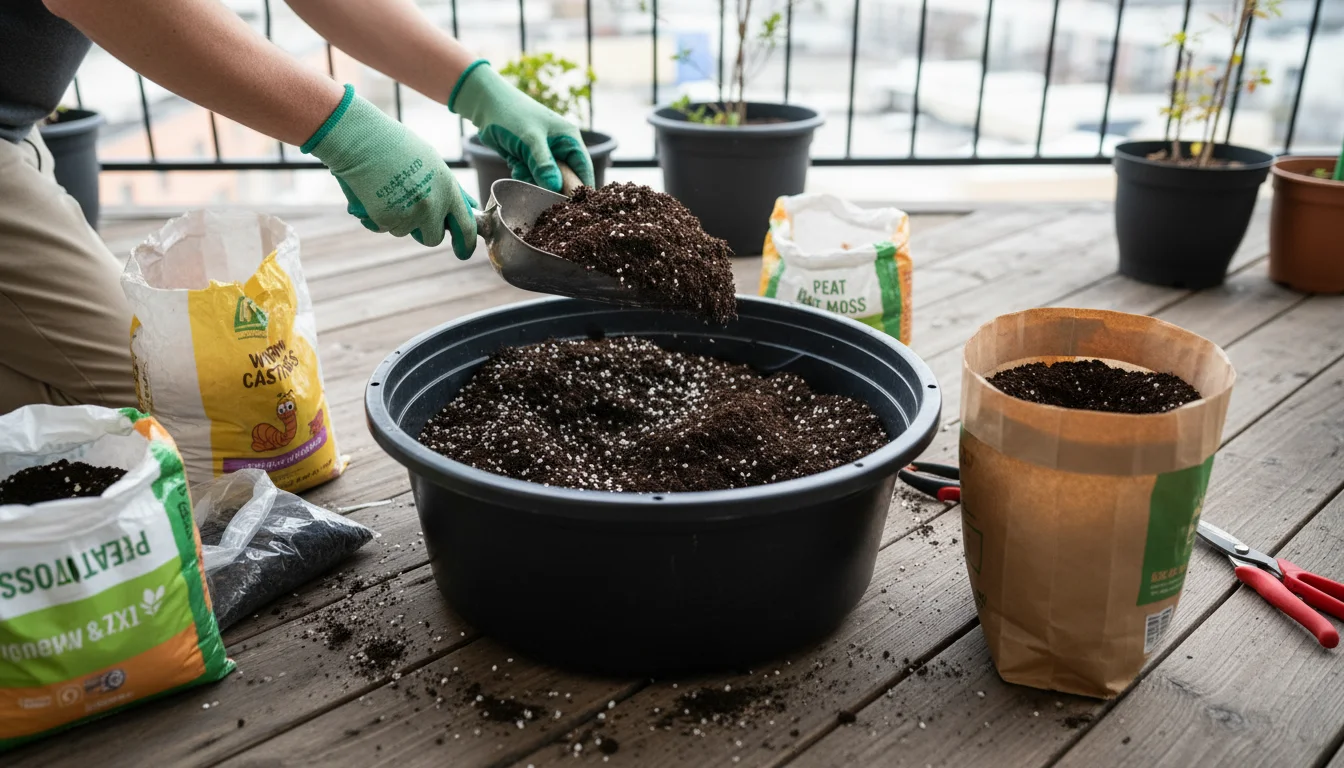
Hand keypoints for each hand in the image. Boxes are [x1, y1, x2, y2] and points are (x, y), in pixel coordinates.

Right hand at [303, 85, 477, 258]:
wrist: (362, 139)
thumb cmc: (395, 145)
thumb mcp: (432, 162)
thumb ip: (449, 189)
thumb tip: (470, 207)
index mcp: (448, 189)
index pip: (466, 227)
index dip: (465, 244)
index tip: (462, 252)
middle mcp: (433, 206)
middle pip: (433, 238)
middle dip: (423, 231)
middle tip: (411, 213)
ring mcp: (410, 215)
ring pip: (404, 232)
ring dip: (397, 219)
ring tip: (387, 190)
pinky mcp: (386, 220)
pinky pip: (383, 228)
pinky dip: (377, 217)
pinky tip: (372, 194)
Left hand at [448, 60, 594, 192]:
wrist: (485, 105)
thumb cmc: (512, 115)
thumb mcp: (530, 140)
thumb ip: (544, 165)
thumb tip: (556, 188)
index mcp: (570, 139)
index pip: (584, 171)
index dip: (580, 190)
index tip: (572, 208)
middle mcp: (561, 148)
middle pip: (565, 180)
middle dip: (551, 186)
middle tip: (539, 188)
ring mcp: (545, 155)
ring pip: (547, 182)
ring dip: (534, 181)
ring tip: (522, 166)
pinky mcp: (530, 160)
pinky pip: (532, 178)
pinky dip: (524, 176)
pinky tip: (516, 164)